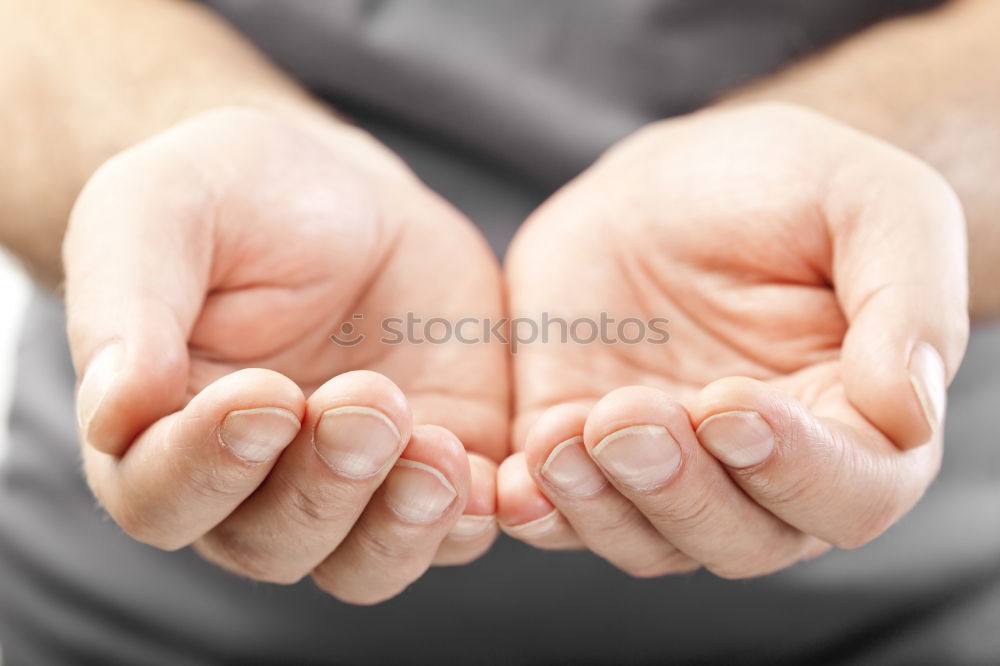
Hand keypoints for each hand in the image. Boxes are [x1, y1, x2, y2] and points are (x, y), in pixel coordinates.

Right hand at [65, 108, 506, 603]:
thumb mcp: (159, 210)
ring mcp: (352, 483)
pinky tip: (480, 468)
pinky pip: (452, 530)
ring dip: (398, 523)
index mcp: (162, 432)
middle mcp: (253, 482)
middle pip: (271, 544)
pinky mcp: (435, 463)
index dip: (208, 465)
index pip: (161, 499)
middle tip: (363, 402)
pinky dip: (468, 516)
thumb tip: (115, 414)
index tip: (263, 394)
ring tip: (430, 445)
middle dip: (320, 486)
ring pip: (364, 564)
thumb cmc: (235, 198)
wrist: (347, 195)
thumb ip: (126, 304)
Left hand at [498, 103, 968, 577]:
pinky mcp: (582, 451)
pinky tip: (513, 479)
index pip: (849, 494)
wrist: (669, 181)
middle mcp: (762, 472)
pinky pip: (560, 513)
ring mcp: (667, 470)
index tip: (732, 404)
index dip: (796, 468)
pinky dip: (537, 510)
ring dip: (602, 505)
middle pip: (739, 539)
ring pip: (648, 542)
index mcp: (854, 424)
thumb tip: (909, 414)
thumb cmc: (785, 185)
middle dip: (681, 490)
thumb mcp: (874, 203)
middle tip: (632, 415)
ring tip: (563, 436)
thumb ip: (908, 303)